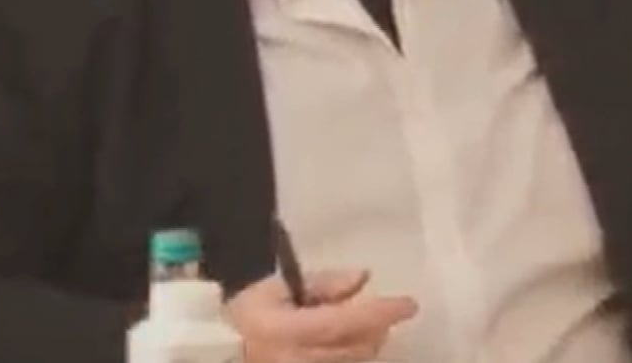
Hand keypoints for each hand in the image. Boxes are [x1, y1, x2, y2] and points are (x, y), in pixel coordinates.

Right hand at [226, 269, 416, 362]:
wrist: (221, 354)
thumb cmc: (246, 315)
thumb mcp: (277, 289)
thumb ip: (321, 284)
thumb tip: (363, 278)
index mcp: (288, 331)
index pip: (345, 321)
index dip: (380, 313)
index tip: (410, 304)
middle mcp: (300, 360)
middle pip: (358, 347)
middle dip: (378, 327)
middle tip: (386, 311)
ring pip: (354, 362)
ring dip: (368, 343)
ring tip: (364, 326)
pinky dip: (353, 355)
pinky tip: (347, 343)